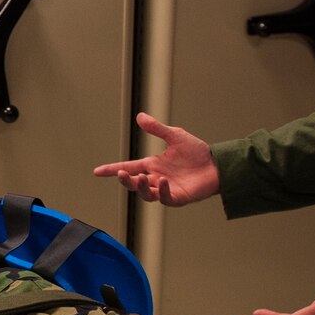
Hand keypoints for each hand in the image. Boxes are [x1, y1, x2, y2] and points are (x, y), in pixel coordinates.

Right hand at [92, 112, 221, 205]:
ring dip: (140, 187)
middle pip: (134, 183)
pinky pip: (165, 198)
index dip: (112, 170)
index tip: (97, 171)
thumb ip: (157, 128)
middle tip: (121, 174)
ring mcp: (166, 189)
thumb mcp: (175, 136)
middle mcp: (156, 178)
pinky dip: (161, 191)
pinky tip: (163, 181)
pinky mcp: (178, 197)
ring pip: (146, 193)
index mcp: (153, 165)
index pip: (128, 167)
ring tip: (140, 177)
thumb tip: (139, 116)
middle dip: (125, 180)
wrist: (217, 163)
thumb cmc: (197, 152)